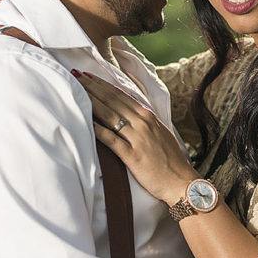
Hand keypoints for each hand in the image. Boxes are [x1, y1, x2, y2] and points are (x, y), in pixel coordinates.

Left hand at [74, 72, 196, 204]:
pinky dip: (99, 130)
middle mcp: (143, 123)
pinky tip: (86, 123)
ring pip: (110, 115)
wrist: (182, 182)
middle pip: (112, 101)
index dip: (102, 84)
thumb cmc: (171, 161)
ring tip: (76, 91)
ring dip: (92, 101)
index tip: (88, 75)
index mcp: (148, 116)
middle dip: (92, 87)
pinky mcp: (132, 156)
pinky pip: (112, 140)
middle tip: (75, 75)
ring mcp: (138, 139)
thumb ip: (145, 121)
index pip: (121, 95)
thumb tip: (131, 111)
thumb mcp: (160, 133)